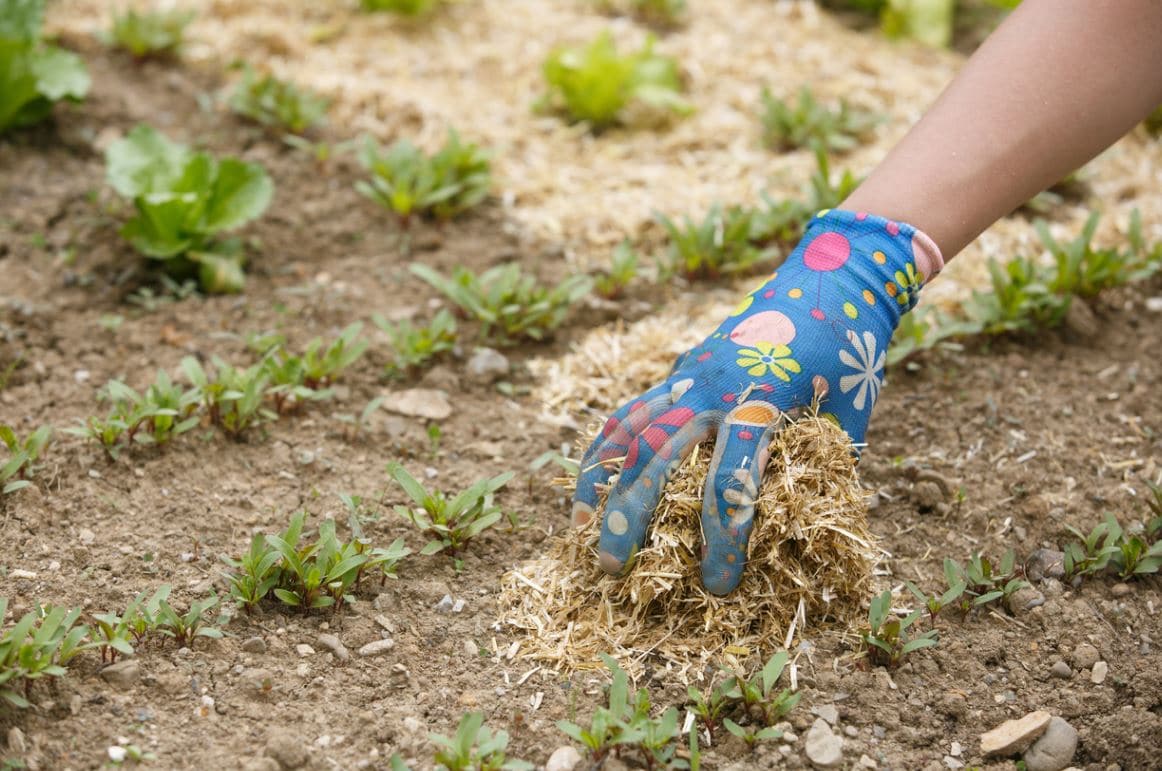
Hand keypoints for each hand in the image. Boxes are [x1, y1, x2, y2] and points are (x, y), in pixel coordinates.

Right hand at [571, 209, 942, 594]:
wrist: (829, 280)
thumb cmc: (847, 356)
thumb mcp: (848, 418)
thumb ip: (821, 473)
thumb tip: (804, 534)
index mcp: (762, 406)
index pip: (731, 484)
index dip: (722, 539)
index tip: (717, 582)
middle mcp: (714, 391)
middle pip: (657, 459)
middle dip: (631, 517)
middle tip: (614, 568)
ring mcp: (689, 376)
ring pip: (630, 430)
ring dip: (602, 481)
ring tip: (580, 529)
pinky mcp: (679, 369)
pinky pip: (632, 409)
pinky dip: (607, 445)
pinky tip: (592, 477)